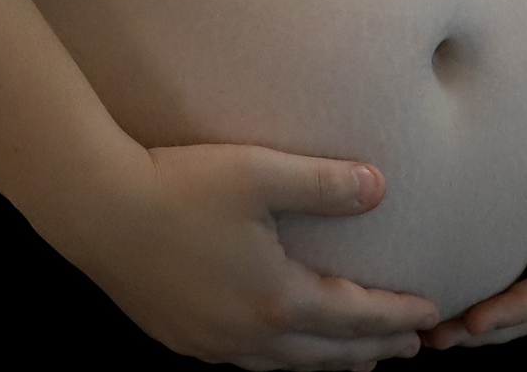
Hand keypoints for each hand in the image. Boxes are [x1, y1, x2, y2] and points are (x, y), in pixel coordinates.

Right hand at [60, 143, 438, 371]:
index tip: (432, 315)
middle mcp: (249, 335)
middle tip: (410, 348)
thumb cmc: (176, 184)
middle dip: (373, 348)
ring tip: (355, 357)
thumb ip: (323, 183)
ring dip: (329, 359)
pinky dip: (280, 359)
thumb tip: (380, 186)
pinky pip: (246, 361)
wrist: (94, 206)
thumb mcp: (256, 173)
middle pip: (328, 351)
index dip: (397, 315)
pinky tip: (277, 346)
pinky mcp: (179, 337)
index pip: (355, 316)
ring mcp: (211, 343)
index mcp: (276, 298)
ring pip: (287, 364)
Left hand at [422, 61, 526, 349]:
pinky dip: (454, 276)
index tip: (478, 322)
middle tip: (433, 338)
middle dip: (483, 329)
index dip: (516, 309)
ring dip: (464, 314)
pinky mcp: (502, 218)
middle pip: (523, 304)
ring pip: (499, 288)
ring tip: (415, 328)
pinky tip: (411, 280)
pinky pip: (480, 258)